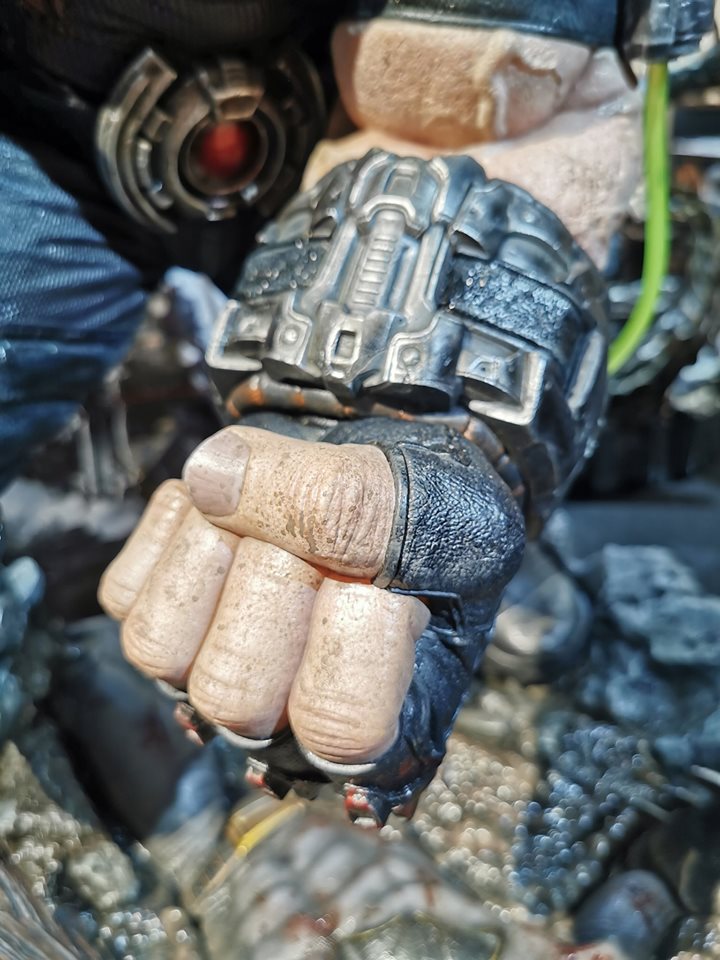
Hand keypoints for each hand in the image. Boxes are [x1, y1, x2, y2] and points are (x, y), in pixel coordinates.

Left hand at [99, 425, 428, 765]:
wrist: (381, 469)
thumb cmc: (426, 503)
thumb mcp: (427, 500)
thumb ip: (345, 502)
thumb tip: (215, 479)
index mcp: (380, 720)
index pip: (337, 727)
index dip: (351, 629)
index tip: (377, 569)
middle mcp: (287, 717)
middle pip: (236, 698)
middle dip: (277, 580)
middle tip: (317, 539)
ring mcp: (212, 668)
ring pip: (163, 653)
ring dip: (218, 547)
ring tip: (268, 519)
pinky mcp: (158, 613)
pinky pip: (128, 592)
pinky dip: (175, 524)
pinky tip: (228, 511)